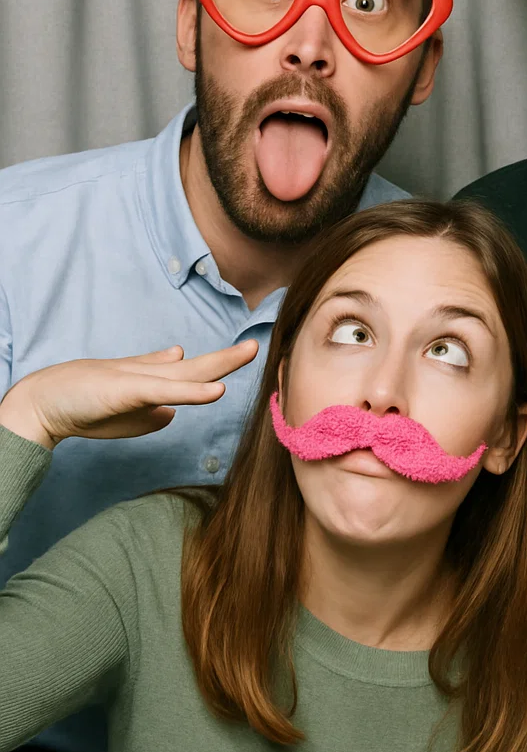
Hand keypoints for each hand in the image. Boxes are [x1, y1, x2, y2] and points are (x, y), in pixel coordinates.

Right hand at [0, 341, 258, 448]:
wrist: (43, 402)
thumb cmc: (83, 404)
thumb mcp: (127, 406)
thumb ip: (151, 400)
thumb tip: (175, 407)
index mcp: (154, 381)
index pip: (194, 373)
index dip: (219, 366)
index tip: (244, 354)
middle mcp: (152, 376)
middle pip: (198, 366)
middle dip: (229, 358)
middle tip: (257, 344)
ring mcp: (141, 381)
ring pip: (188, 372)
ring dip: (221, 364)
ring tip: (249, 351)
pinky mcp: (129, 391)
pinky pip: (168, 391)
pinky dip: (194, 391)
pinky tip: (216, 390)